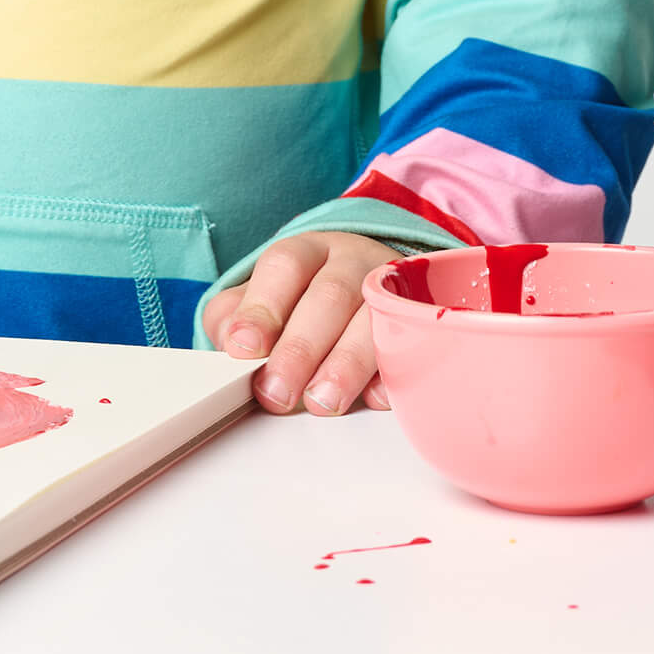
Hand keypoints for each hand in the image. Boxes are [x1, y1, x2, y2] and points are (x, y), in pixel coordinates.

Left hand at [200, 231, 399, 415]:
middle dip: (301, 349)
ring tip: (321, 402)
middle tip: (277, 392)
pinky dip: (394, 375)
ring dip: (346, 366)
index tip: (243, 349)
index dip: (262, 307)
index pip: (284, 266)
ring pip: (373, 321)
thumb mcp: (266, 295)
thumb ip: (236, 315)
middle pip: (329, 297)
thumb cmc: (308, 296)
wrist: (375, 281)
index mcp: (308, 251)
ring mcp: (393, 293)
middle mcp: (353, 264)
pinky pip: (415, 347)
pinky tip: (373, 398)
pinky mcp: (422, 324)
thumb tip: (231, 344)